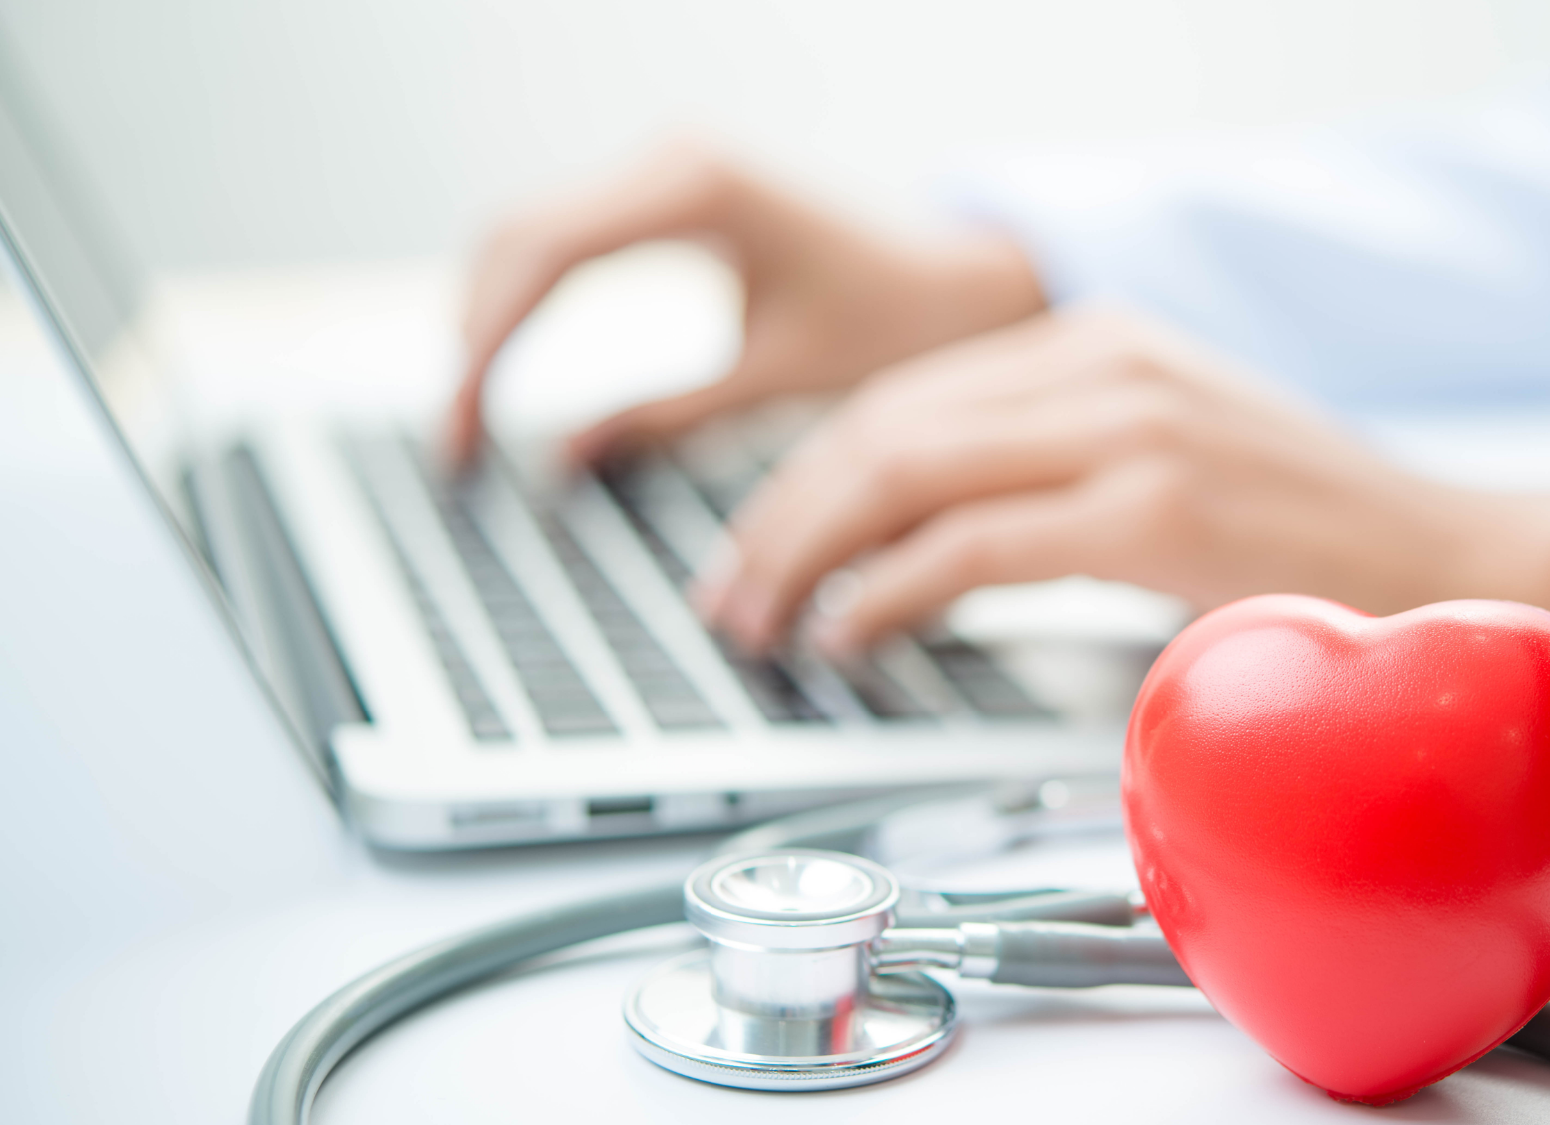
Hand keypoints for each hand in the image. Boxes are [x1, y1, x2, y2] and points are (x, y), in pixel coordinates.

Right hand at [447, 137, 1045, 466]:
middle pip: (516, 235)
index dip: (486, 349)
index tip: (463, 434)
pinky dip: (528, 299)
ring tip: (472, 420)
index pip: (544, 257)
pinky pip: (568, 234)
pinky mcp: (672, 189)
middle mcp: (673, 156)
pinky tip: (512, 369)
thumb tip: (558, 463)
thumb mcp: (778, 382)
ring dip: (489, 317)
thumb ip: (662, 420)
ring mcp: (668, 163)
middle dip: (473, 340)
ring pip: (529, 231)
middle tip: (455, 446)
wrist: (969, 276)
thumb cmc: (901, 322)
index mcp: (700, 188)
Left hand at [701, 307, 1549, 716]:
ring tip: (762, 619)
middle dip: (781, 515)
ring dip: (809, 552)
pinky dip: (890, 590)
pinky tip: (850, 630)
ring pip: (906, 470)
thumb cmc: (1320, 536)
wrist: (1462, 565)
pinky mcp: (1153, 509)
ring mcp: (1132, 427)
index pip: (905, 393)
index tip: (762, 541)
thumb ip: (1062, 464)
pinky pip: (972, 544)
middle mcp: (1106, 361)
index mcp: (1102, 340)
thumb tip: (931, 531)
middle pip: (883, 423)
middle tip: (730, 593)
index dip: (809, 473)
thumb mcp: (1177, 455)